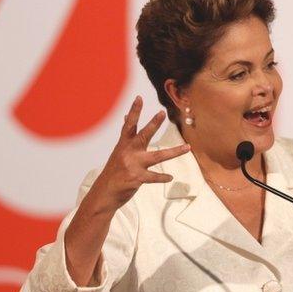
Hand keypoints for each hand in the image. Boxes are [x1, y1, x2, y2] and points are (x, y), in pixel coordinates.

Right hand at [90, 96, 189, 211]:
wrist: (104, 193)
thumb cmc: (114, 172)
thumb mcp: (118, 152)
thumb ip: (127, 136)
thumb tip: (126, 116)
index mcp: (123, 145)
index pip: (129, 125)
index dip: (134, 111)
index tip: (139, 98)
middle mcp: (128, 152)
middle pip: (143, 136)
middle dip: (153, 124)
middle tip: (162, 113)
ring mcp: (132, 165)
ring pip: (158, 157)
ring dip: (174, 152)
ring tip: (187, 147)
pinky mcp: (136, 178)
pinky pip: (153, 177)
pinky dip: (162, 177)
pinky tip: (170, 177)